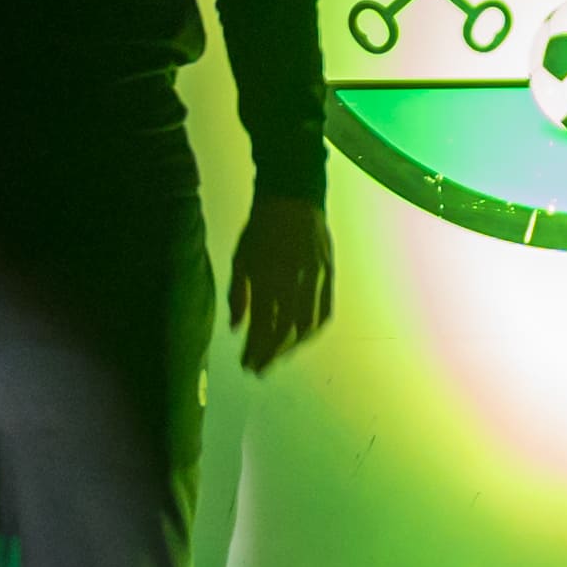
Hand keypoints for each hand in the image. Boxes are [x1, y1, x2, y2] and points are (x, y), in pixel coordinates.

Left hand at [231, 195, 333, 377]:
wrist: (294, 198)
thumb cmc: (260, 229)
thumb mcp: (240, 257)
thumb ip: (238, 294)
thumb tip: (236, 329)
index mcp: (268, 272)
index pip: (262, 321)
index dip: (255, 347)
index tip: (247, 364)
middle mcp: (294, 278)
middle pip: (285, 329)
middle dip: (272, 353)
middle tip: (259, 368)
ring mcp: (316, 277)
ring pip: (308, 324)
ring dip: (292, 346)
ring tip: (276, 356)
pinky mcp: (329, 275)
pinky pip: (325, 312)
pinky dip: (312, 331)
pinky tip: (300, 339)